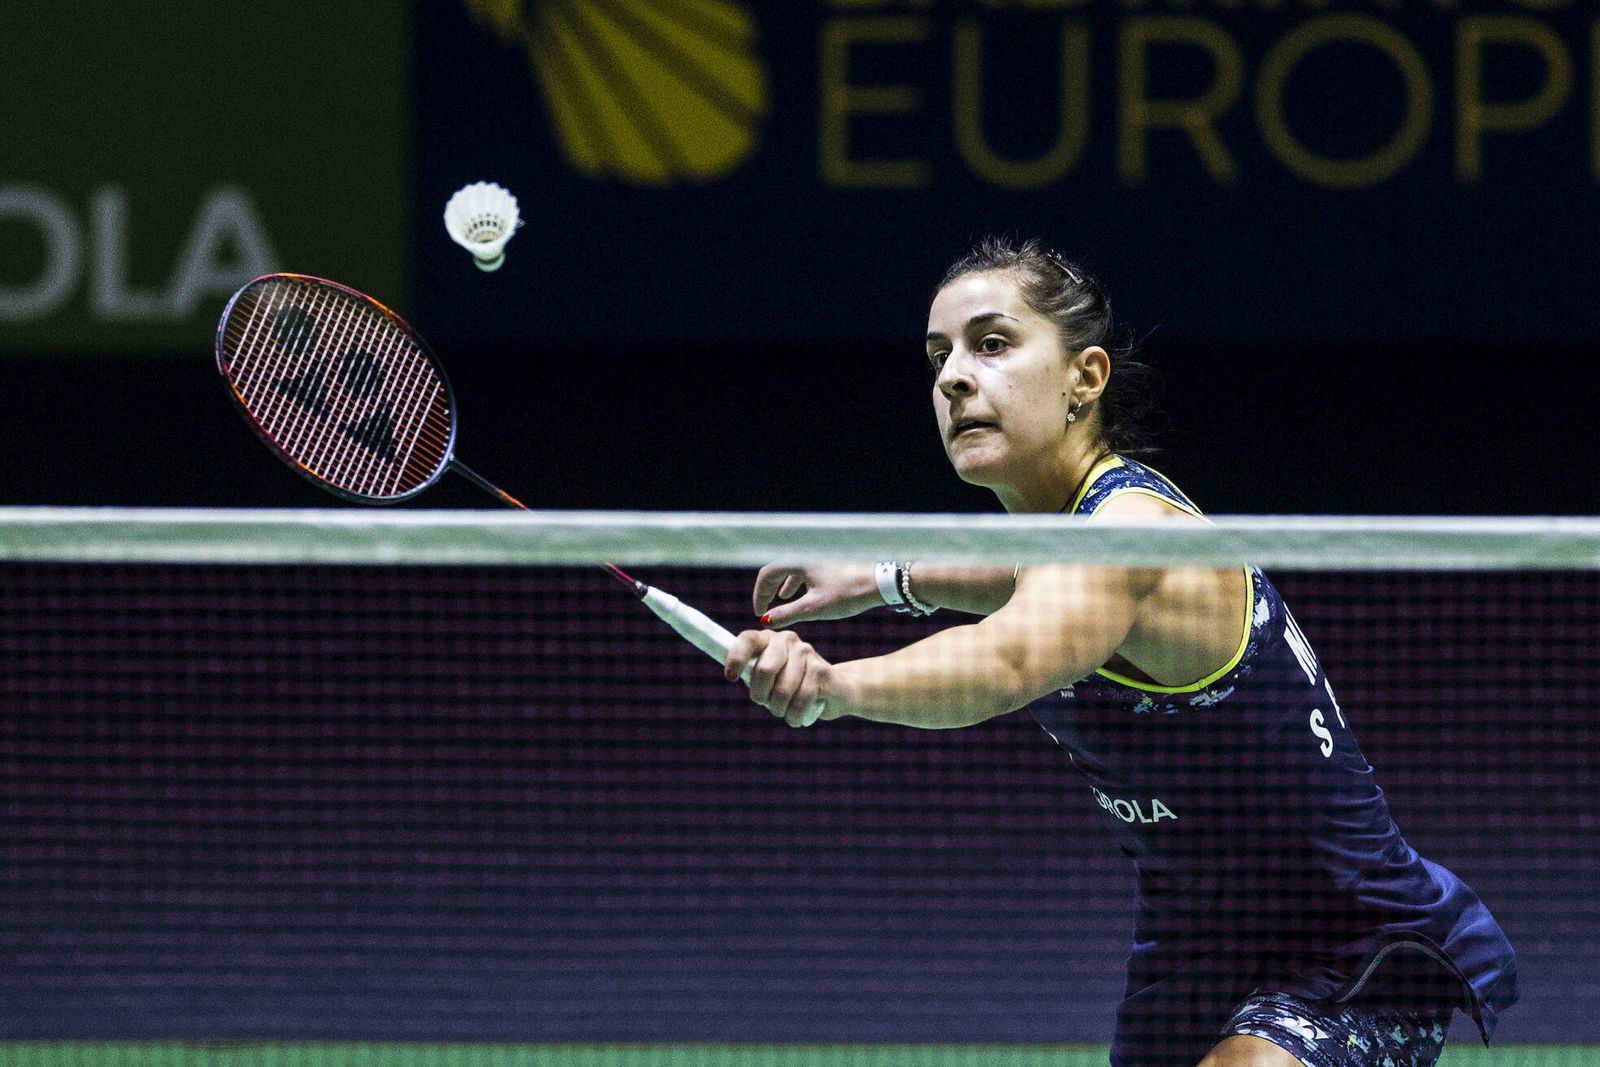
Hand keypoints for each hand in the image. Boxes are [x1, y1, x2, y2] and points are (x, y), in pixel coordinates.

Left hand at [725, 628, 846, 727]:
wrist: (836, 688)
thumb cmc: (792, 685)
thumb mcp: (768, 678)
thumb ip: (751, 673)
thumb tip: (731, 674)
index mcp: (769, 638)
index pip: (748, 640)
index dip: (736, 658)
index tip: (731, 678)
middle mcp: (788, 640)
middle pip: (765, 669)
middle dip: (760, 694)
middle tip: (763, 702)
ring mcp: (807, 653)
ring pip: (782, 690)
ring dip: (778, 709)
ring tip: (782, 710)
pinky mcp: (822, 671)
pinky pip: (800, 700)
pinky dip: (793, 716)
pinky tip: (794, 718)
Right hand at [754, 564, 881, 627]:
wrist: (878, 583)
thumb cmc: (848, 593)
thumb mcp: (814, 608)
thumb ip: (788, 613)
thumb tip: (766, 620)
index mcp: (799, 561)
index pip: (766, 573)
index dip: (759, 593)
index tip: (759, 612)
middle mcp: (806, 555)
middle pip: (777, 570)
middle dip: (768, 590)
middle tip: (765, 609)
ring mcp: (817, 558)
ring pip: (791, 570)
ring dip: (782, 586)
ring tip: (779, 601)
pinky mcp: (828, 564)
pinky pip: (804, 571)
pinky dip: (796, 583)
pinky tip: (799, 595)